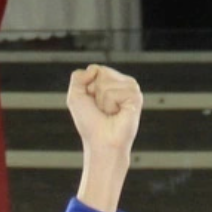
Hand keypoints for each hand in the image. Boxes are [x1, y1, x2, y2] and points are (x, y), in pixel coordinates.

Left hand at [66, 63, 142, 211]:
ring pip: (106, 81)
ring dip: (102, 101)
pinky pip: (112, 92)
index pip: (96, 69)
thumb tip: (93, 68)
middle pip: (101, 72)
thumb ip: (78, 77)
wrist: (102, 143)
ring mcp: (131, 89)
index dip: (88, 87)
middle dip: (95, 93)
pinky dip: (109, 105)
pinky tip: (117, 114)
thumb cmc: (90, 124)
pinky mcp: (136, 96)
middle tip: (102, 110)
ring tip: (110, 113)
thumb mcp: (76, 97)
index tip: (93, 104)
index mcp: (112, 82)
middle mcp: (124, 83)